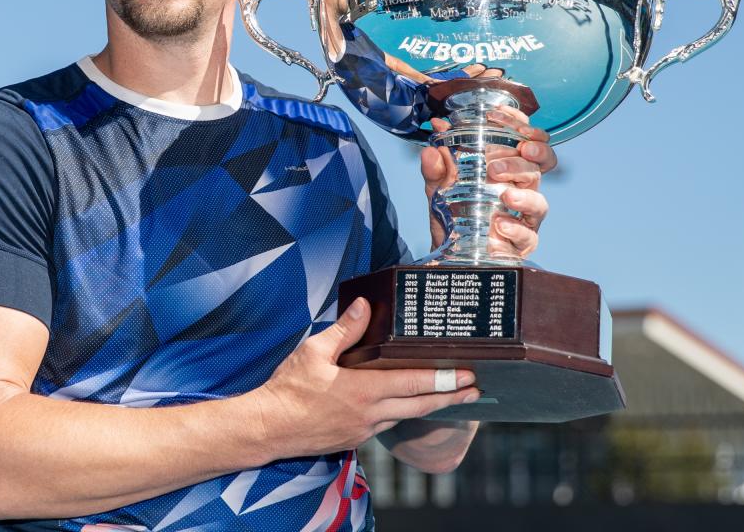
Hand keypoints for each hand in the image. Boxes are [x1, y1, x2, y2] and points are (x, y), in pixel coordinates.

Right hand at [253, 298, 479, 456]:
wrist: (268, 428)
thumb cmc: (288, 389)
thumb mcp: (313, 351)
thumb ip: (345, 330)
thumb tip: (366, 306)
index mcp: (363, 390)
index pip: (414, 383)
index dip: (444, 380)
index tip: (467, 375)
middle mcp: (369, 413)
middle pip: (420, 405)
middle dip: (450, 397)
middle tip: (475, 390)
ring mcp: (363, 429)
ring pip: (405, 415)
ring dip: (429, 406)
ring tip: (450, 397)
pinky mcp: (354, 437)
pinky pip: (386, 422)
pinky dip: (403, 412)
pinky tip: (407, 405)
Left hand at [421, 99, 554, 257]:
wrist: (447, 256)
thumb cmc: (453, 215)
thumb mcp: (439, 188)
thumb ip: (435, 168)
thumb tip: (432, 145)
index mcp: (507, 169)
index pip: (524, 140)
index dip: (520, 126)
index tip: (501, 116)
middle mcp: (521, 189)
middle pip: (538, 166)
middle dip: (528, 158)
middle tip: (498, 165)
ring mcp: (523, 217)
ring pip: (539, 201)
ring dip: (525, 195)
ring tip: (507, 194)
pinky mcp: (521, 243)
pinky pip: (528, 236)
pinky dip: (516, 229)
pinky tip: (501, 225)